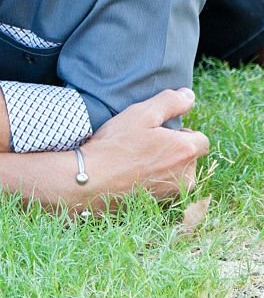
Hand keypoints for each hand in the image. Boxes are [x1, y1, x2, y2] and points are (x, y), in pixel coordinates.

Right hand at [81, 88, 207, 202]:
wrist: (96, 179)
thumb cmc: (118, 144)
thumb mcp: (142, 114)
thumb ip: (169, 102)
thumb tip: (189, 95)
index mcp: (185, 150)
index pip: (202, 140)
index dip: (182, 133)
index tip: (160, 131)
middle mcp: (187, 175)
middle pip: (190, 157)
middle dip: (175, 149)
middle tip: (146, 142)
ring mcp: (175, 192)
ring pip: (180, 173)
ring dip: (167, 164)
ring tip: (139, 158)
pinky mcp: (162, 203)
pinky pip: (168, 186)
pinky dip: (157, 179)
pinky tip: (136, 172)